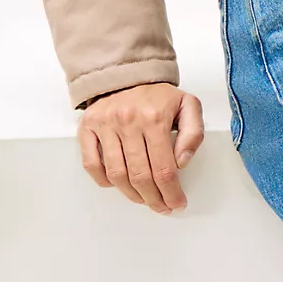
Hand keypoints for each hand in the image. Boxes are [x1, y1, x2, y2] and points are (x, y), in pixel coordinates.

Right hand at [77, 83, 204, 214]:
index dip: (172, 192)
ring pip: (117, 174)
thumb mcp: (188, 105)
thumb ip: (194, 133)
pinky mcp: (88, 127)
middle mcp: (129, 121)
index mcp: (155, 117)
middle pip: (141, 176)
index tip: (177, 203)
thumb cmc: (159, 95)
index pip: (164, 168)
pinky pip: (91, 164)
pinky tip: (118, 185)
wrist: (129, 74)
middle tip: (162, 207)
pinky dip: (103, 180)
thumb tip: (182, 161)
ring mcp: (106, 125)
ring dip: (132, 195)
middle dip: (154, 199)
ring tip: (144, 200)